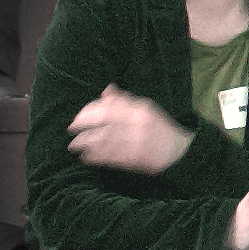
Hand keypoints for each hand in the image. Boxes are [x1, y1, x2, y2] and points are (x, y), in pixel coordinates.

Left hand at [67, 84, 193, 175]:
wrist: (178, 152)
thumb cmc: (159, 128)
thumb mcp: (146, 108)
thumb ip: (124, 100)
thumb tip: (106, 90)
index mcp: (139, 109)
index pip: (109, 107)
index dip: (90, 111)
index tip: (79, 116)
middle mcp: (137, 124)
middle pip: (104, 123)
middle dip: (84, 126)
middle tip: (71, 129)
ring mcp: (136, 142)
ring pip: (105, 141)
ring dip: (86, 143)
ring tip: (74, 145)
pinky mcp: (135, 159)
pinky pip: (111, 157)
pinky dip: (96, 157)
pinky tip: (85, 157)